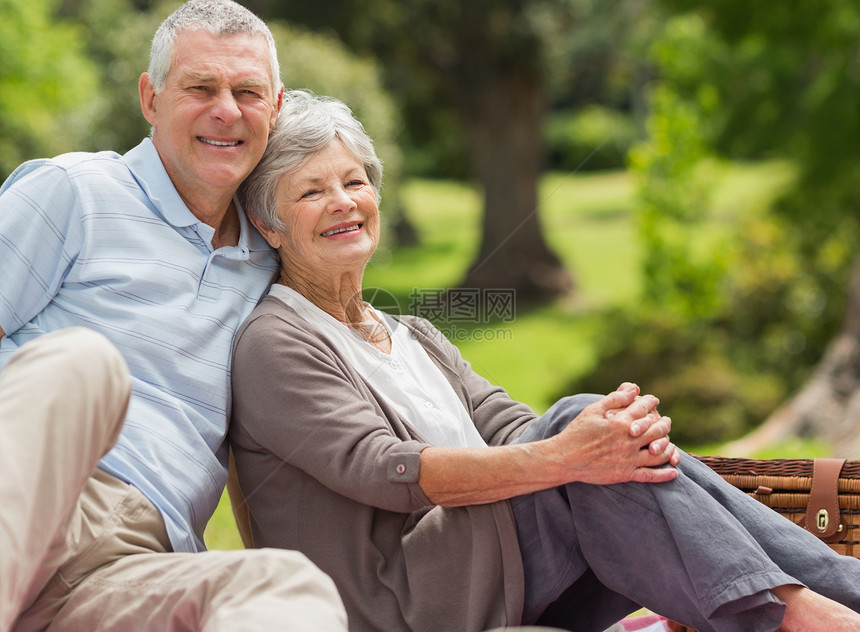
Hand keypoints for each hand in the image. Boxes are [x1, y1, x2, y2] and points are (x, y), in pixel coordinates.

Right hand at [547, 383, 678, 484]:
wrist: (565, 458)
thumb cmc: (577, 432)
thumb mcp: (593, 410)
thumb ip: (615, 399)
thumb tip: (634, 389)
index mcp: (621, 423)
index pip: (643, 409)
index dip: (650, 402)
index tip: (653, 400)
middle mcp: (628, 441)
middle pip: (656, 430)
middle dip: (663, 423)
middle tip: (666, 420)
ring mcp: (628, 459)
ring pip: (658, 453)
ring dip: (668, 447)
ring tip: (670, 443)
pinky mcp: (625, 474)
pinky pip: (650, 475)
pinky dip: (664, 474)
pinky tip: (674, 472)